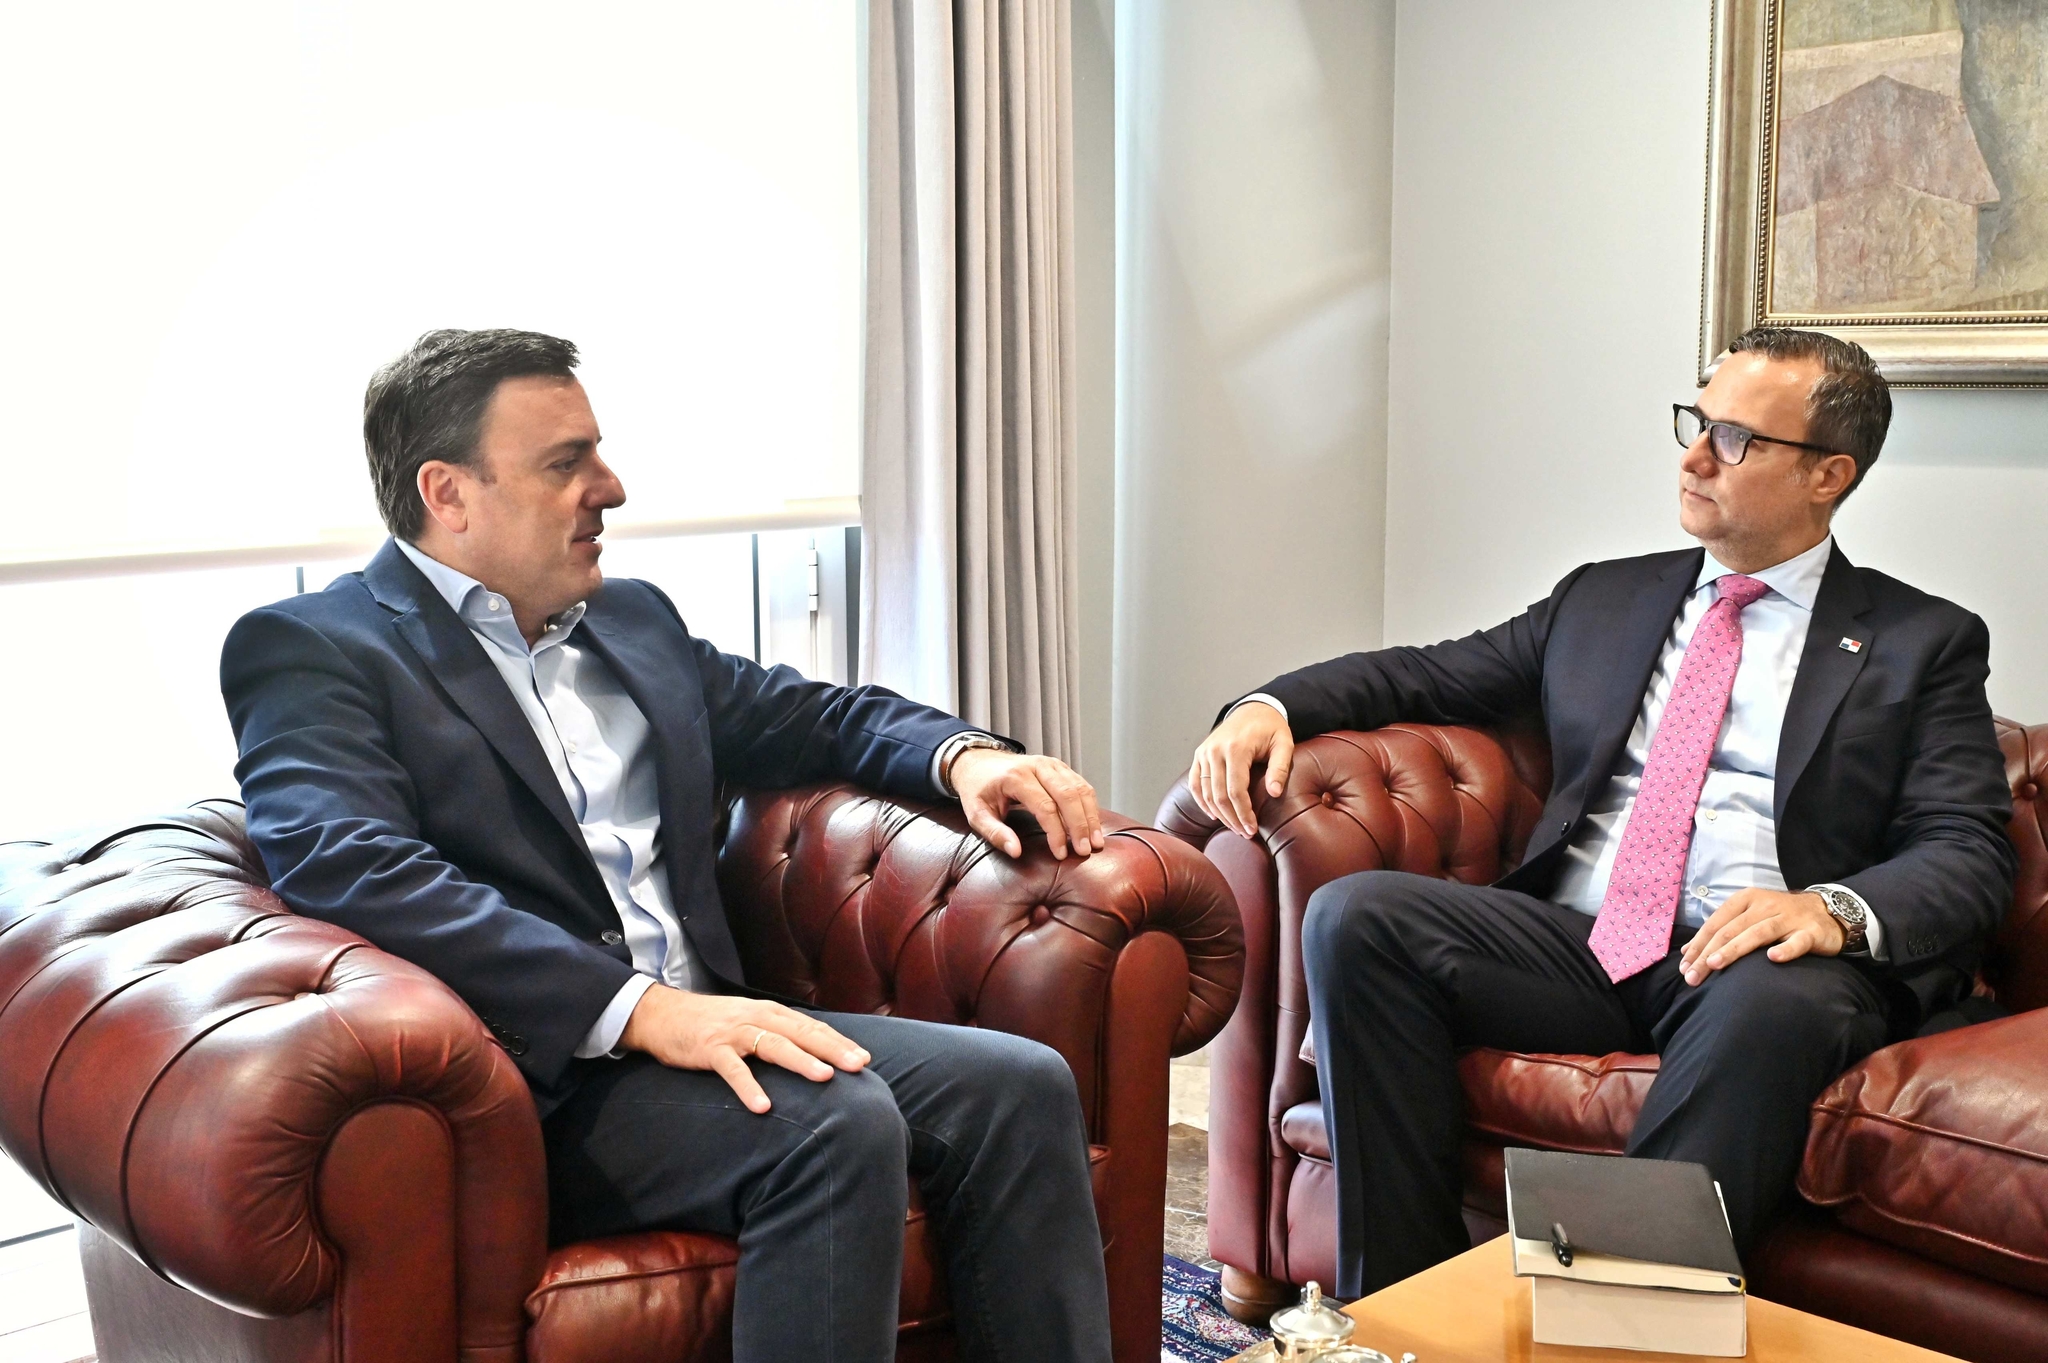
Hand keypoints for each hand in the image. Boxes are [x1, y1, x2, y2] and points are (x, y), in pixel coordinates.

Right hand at [618, 985, 869, 1112]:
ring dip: (801, 1061)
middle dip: (832, 1049)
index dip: (839, 1042)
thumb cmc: (711, 1023)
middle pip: (801, 1033)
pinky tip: (763, 1107)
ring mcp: (733, 1033)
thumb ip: (776, 1034)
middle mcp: (756, 1017)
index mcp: (769, 1013)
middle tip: (858, 1066)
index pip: (811, 1027)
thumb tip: (812, 1054)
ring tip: (824, 1078)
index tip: (864, 1058)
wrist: (662, 1015)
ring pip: (773, 1045)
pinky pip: (732, 1069)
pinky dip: (748, 1087)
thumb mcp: (748, 1022)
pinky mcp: (710, 1049)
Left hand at [950, 748, 1105, 859]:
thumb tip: (1016, 852)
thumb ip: (995, 833)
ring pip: (1080, 789)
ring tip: (1096, 842)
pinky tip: (1093, 825)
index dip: (1056, 833)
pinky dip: (1090, 806)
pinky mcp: (1060, 767)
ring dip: (1091, 816)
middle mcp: (1038, 766)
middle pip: (1068, 795)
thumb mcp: (977, 813)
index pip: (1045, 806)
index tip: (1061, 855)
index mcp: (1017, 777)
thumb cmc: (978, 790)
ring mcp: (1052, 764)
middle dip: (1080, 825)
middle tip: (1085, 850)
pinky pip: (1082, 785)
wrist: (979, 761)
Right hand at [1188, 701, 1293, 839]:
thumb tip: (1274, 793)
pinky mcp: (1199, 755)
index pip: (1236, 790)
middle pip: (1219, 795)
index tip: (1252, 829)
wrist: (1253, 709)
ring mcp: (1204, 752)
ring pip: (1206, 793)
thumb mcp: (1284, 744)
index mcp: (1236, 748)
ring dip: (1219, 814)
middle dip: (1232, 818)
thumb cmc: (1271, 728)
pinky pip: (1195, 784)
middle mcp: (1215, 750)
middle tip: (1245, 833)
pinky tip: (1214, 815)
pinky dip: (1202, 802)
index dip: (1243, 813)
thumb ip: (1280, 768)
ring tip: (1234, 827)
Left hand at [1678, 888, 1844, 985]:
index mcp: (1746, 900)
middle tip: (1692, 976)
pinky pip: (1797, 941)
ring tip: (1715, 964)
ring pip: (1757, 933)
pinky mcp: (1810, 932)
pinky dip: (1785, 949)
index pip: (1715, 924)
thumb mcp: (1749, 918)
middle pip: (1731, 930)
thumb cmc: (1780, 918)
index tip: (1684, 967)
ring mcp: (1788, 918)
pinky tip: (1773, 959)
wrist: (1827, 912)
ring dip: (1735, 949)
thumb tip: (1687, 952)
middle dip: (1708, 953)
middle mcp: (1764, 905)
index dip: (1698, 945)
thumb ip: (1721, 931)